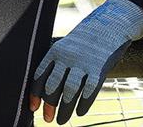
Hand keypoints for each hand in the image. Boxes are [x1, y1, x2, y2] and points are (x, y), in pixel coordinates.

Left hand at [29, 0, 142, 123]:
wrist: (110, 24)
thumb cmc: (85, 39)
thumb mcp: (67, 45)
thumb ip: (57, 63)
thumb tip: (46, 89)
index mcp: (56, 50)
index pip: (40, 75)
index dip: (35, 93)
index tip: (33, 107)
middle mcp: (67, 57)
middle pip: (53, 86)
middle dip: (49, 104)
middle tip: (47, 118)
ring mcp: (84, 63)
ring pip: (69, 92)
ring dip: (64, 109)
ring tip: (60, 120)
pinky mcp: (99, 68)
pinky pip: (89, 91)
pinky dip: (83, 104)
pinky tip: (79, 113)